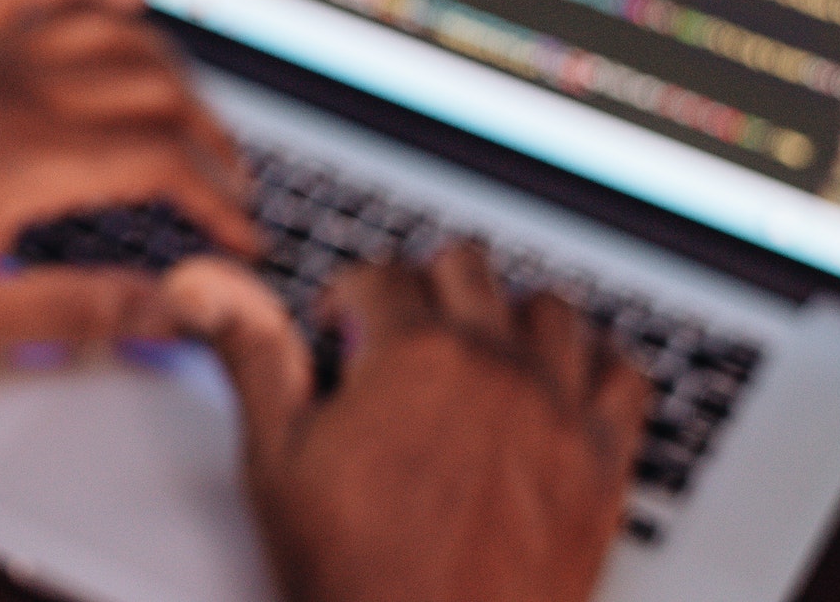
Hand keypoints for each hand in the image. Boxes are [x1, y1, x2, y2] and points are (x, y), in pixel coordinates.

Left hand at [0, 0, 258, 362]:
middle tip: (229, 182)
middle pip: (154, 86)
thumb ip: (78, 308)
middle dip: (212, 134)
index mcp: (28, 156)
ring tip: (193, 108)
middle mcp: (13, 88)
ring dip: (166, 62)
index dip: (217, 201)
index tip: (238, 238)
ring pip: (106, 26)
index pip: (163, 161)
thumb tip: (166, 310)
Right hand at [166, 245, 648, 601]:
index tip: (338, 322)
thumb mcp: (278, 462)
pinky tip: (565, 379)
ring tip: (480, 342)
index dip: (347, 293)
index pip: (382, 274)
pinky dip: (597, 363)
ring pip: (552, 309)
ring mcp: (558, 411)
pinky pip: (626, 375)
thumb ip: (255, 360)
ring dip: (510, 312)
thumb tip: (213, 293)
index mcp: (415, 355)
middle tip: (401, 324)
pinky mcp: (603, 463)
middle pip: (468, 268)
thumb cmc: (355, 577)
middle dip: (424, 284)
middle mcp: (495, 367)